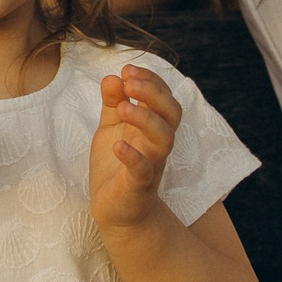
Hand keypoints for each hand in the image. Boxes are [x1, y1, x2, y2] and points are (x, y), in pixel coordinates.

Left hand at [89, 64, 180, 231]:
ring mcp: (151, 164)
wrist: (115, 212)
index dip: (151, 80)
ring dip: (146, 119)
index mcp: (151, 127)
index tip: (128, 69)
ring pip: (164, 139)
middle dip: (154, 92)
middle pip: (171, 113)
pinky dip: (132, 157)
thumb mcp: (110, 129)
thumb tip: (112, 77)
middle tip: (130, 80)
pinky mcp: (138, 186)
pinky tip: (117, 146)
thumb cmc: (116, 166)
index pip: (163, 97)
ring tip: (123, 108)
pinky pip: (143, 170)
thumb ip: (112, 103)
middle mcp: (156, 144)